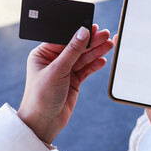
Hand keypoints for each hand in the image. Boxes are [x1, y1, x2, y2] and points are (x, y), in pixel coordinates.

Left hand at [18, 25, 113, 143]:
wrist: (44, 122)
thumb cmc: (41, 97)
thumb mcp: (57, 70)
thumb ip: (72, 50)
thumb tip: (83, 32)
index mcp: (43, 54)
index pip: (64, 38)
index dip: (78, 33)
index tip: (92, 27)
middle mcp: (54, 61)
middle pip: (76, 47)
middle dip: (91, 42)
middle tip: (105, 35)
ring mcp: (65, 71)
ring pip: (83, 58)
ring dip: (96, 52)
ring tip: (109, 45)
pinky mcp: (74, 81)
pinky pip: (86, 69)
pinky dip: (94, 65)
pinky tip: (102, 60)